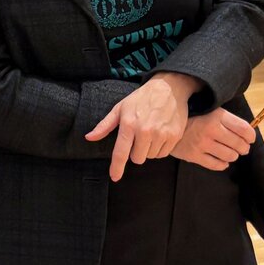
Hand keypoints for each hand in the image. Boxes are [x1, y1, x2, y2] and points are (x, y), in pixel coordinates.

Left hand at [85, 73, 202, 181]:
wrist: (169, 88)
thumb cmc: (141, 98)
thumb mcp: (120, 108)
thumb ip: (105, 125)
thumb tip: (89, 137)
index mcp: (128, 124)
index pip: (120, 152)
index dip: (117, 167)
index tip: (115, 177)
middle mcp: (145, 131)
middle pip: (137, 158)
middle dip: (136, 152)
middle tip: (138, 137)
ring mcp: (161, 134)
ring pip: (150, 157)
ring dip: (148, 150)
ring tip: (150, 133)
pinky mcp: (174, 136)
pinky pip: (163, 154)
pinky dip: (160, 148)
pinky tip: (159, 134)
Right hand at [171, 108, 255, 170]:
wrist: (169, 125)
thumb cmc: (194, 117)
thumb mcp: (211, 111)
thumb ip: (228, 120)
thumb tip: (248, 133)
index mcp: (216, 116)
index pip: (244, 129)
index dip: (251, 136)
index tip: (250, 139)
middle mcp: (210, 130)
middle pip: (239, 144)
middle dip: (243, 148)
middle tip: (242, 148)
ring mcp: (202, 144)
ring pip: (229, 156)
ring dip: (233, 156)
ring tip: (230, 152)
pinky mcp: (194, 155)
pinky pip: (216, 165)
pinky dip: (222, 164)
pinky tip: (222, 160)